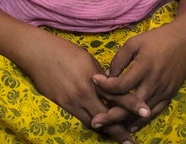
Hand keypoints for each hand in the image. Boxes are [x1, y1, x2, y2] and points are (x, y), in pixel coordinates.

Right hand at [23, 31, 140, 143]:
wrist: (39, 53)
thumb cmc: (65, 51)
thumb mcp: (88, 59)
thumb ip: (100, 76)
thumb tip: (110, 86)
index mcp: (94, 78)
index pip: (116, 95)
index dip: (131, 104)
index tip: (146, 112)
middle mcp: (84, 93)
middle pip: (105, 116)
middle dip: (119, 129)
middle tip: (130, 141)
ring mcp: (71, 101)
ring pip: (92, 121)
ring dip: (105, 129)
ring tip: (118, 138)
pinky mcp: (62, 105)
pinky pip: (80, 117)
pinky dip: (91, 122)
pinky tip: (99, 127)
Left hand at [91, 21, 185, 132]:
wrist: (185, 40)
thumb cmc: (158, 39)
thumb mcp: (135, 42)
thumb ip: (119, 59)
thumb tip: (108, 76)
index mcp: (144, 68)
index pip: (120, 85)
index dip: (105, 85)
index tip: (95, 80)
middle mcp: (153, 83)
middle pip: (129, 105)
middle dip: (110, 115)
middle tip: (95, 121)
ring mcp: (163, 91)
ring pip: (140, 113)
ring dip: (123, 120)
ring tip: (108, 125)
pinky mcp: (169, 95)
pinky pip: (154, 113)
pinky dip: (141, 121)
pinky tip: (130, 126)